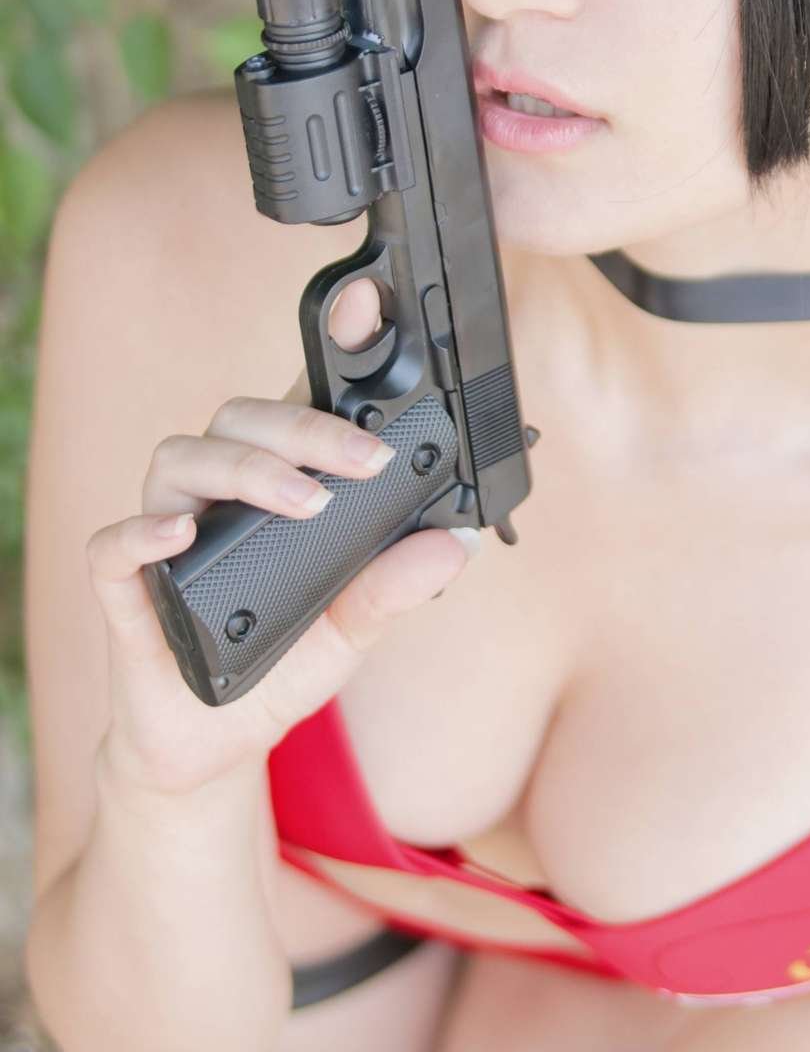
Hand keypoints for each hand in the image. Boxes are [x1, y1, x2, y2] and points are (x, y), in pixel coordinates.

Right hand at [91, 277, 480, 791]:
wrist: (213, 745)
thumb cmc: (279, 666)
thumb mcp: (354, 631)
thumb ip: (396, 588)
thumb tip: (453, 544)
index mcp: (275, 485)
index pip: (298, 403)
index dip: (327, 350)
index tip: (365, 306)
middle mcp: (219, 493)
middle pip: (242, 418)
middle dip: (306, 427)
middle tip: (363, 461)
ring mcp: (168, 531)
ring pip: (184, 456)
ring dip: (249, 470)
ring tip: (303, 502)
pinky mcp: (124, 584)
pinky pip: (114, 539)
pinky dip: (146, 529)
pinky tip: (181, 533)